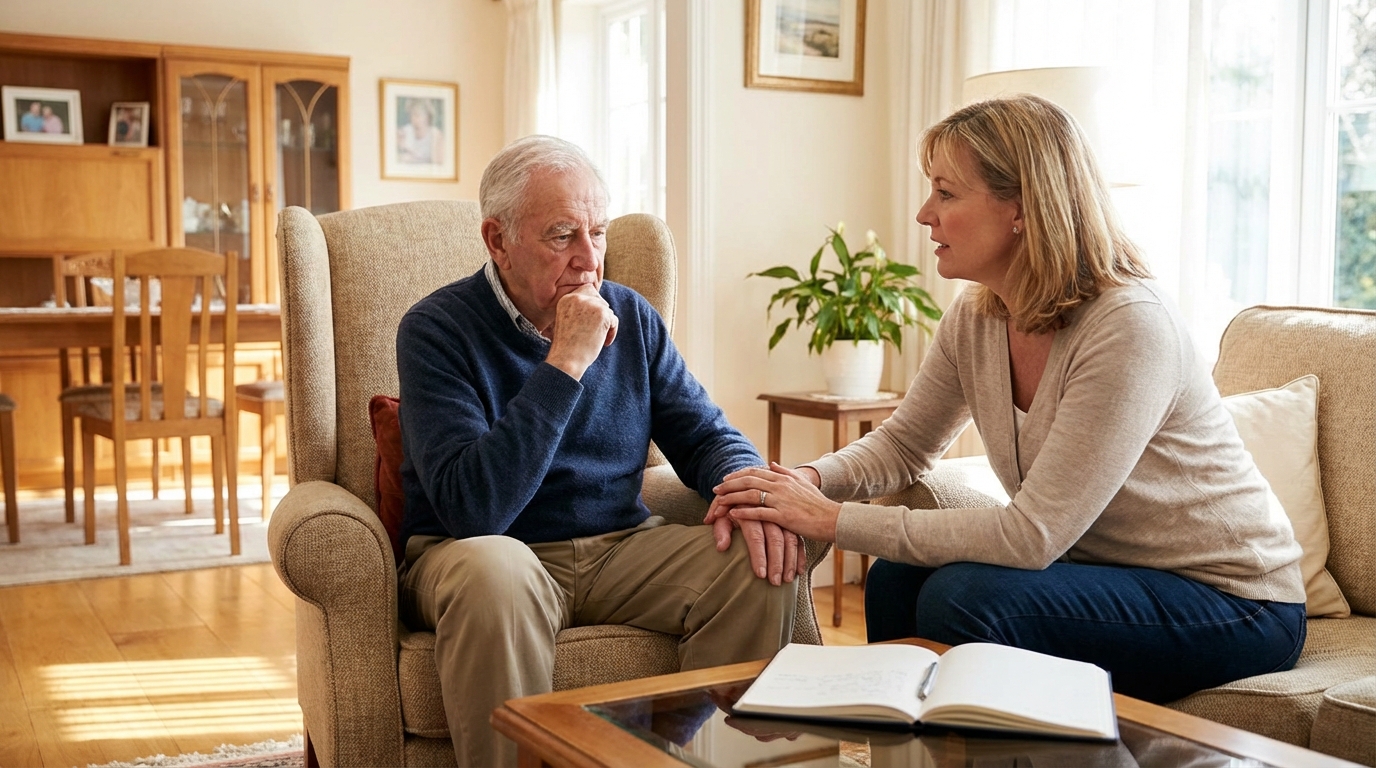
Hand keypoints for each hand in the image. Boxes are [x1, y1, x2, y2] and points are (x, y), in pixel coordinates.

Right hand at [545, 284, 617, 379]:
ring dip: (606, 324)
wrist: (566, 359)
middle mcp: (577, 298)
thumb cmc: (566, 346)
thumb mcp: (567, 321)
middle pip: (599, 299)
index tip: (594, 319)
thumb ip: (579, 310)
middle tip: (597, 330)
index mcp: (566, 299)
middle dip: (601, 314)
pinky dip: (612, 332)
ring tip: (599, 339)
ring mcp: (590, 305)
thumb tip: (602, 306)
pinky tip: (604, 343)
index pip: (587, 290)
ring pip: (607, 310)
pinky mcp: (602, 314)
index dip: (594, 303)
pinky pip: (614, 320)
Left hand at [707, 495, 805, 585]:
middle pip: (775, 539)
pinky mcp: (789, 518)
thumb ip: (721, 531)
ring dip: (789, 560)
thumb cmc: (730, 507)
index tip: (760, 575)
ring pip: (789, 539)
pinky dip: (799, 554)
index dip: (758, 556)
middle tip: (774, 582)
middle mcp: (767, 508)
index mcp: (748, 507)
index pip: (755, 536)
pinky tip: (799, 570)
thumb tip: (722, 548)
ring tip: (787, 580)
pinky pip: (797, 537)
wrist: (744, 486)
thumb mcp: (722, 516)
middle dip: (776, 562)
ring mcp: (780, 512)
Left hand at [713, 462, 841, 542]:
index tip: (725, 478)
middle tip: (716, 489)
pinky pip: (759, 513)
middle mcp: (780, 486)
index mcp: (783, 478)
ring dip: (732, 498)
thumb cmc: (817, 503)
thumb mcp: (802, 483)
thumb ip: (785, 472)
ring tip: (719, 502)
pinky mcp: (783, 516)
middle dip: (729, 485)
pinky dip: (744, 513)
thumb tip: (771, 463)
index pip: (755, 472)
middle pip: (748, 482)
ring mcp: (781, 501)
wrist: (832, 518)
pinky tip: (733, 515)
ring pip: (750, 496)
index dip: (738, 475)